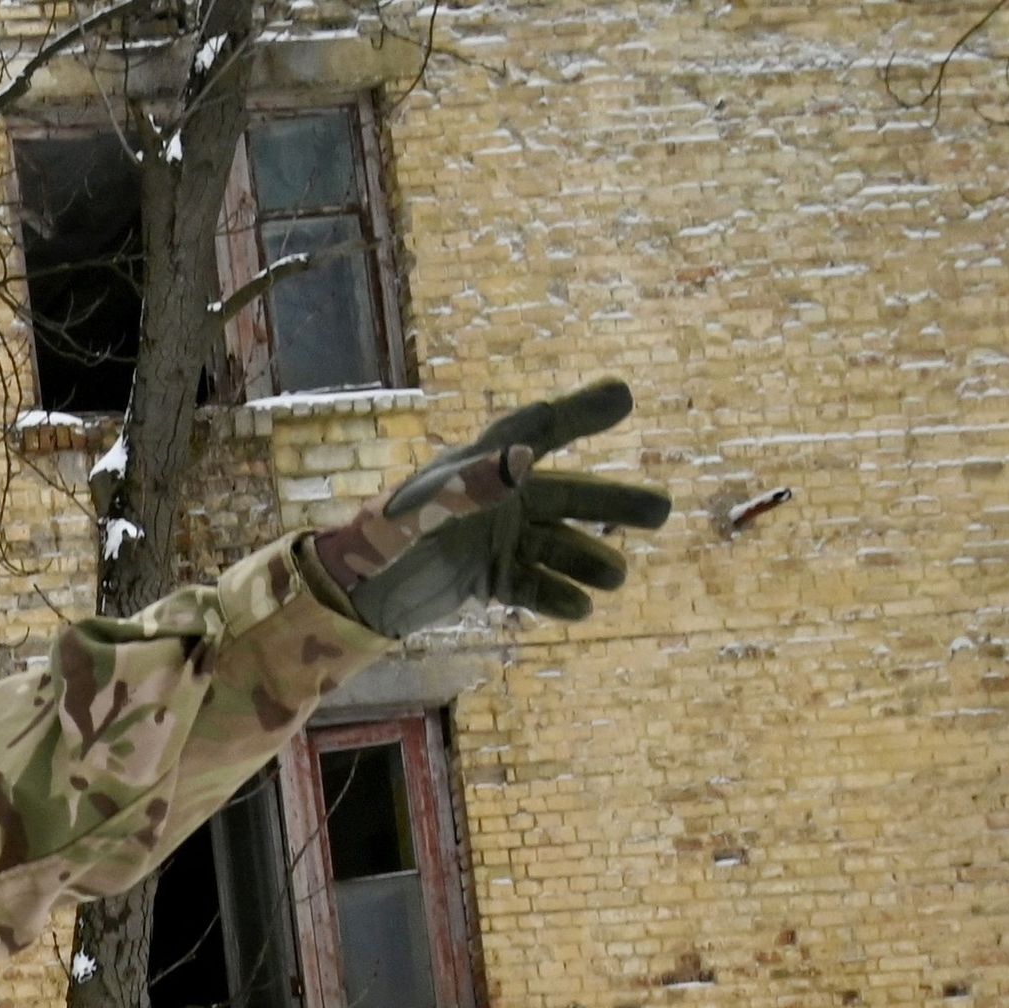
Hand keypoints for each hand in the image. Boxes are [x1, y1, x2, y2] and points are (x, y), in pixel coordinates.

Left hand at [309, 380, 669, 635]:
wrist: (346, 599)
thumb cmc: (376, 544)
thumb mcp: (422, 515)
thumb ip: (469, 488)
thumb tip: (522, 459)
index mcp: (478, 466)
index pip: (537, 430)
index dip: (580, 412)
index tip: (624, 397)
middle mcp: (493, 498)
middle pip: (567, 495)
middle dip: (614, 503)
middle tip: (662, 512)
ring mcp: (493, 538)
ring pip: (557, 544)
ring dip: (590, 559)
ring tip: (616, 578)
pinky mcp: (485, 576)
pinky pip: (532, 583)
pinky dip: (555, 596)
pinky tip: (579, 610)